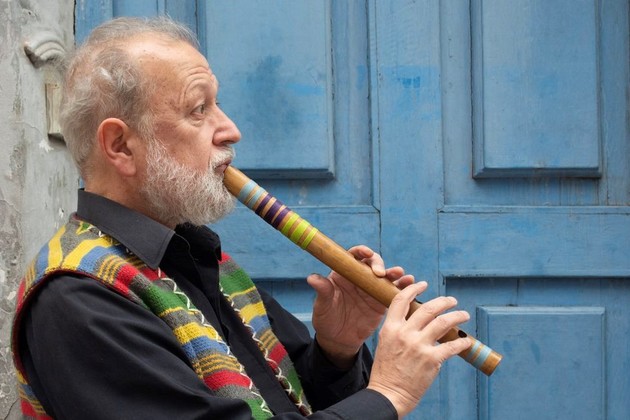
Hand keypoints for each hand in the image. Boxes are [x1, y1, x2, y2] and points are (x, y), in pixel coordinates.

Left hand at [307, 245, 413, 367]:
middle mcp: (359, 278)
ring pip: (386, 276)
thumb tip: (312, 278)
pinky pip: (394, 291)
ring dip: (395, 273)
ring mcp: (372, 289)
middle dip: (379, 264)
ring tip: (401, 274)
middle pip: (372, 263)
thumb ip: (322, 290)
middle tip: (380, 273)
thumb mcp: (322, 305)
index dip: (360, 251)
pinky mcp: (382, 302)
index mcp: (344, 274)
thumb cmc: (326, 319)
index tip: (366, 254)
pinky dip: (403, 286)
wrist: (338, 340)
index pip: (353, 256)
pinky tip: (410, 283)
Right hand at [367, 281, 470, 417]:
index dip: (414, 289)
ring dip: (457, 316)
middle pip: (428, 308)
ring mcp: (419, 346)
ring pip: (443, 322)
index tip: (423, 285)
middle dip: (443, 301)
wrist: (388, 394)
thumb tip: (417, 320)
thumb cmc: (387, 371)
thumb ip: (399, 329)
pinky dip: (463, 342)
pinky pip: (452, 346)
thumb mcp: (386, 343)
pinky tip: (467, 341)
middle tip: (452, 301)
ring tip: (464, 315)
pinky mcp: (432, 360)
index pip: (401, 300)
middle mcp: (405, 333)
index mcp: (390, 328)